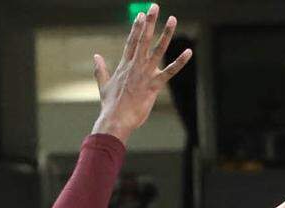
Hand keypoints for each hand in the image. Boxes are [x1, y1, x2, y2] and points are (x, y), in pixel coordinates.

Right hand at [91, 4, 192, 141]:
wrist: (115, 119)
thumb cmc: (110, 106)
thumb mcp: (103, 85)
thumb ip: (100, 69)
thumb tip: (95, 55)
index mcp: (124, 65)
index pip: (131, 41)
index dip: (137, 27)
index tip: (141, 15)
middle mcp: (135, 66)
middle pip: (143, 39)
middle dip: (150, 22)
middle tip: (154, 6)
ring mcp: (145, 74)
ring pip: (158, 50)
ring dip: (166, 34)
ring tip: (172, 19)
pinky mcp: (154, 85)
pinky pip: (169, 72)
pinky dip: (180, 62)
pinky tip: (188, 52)